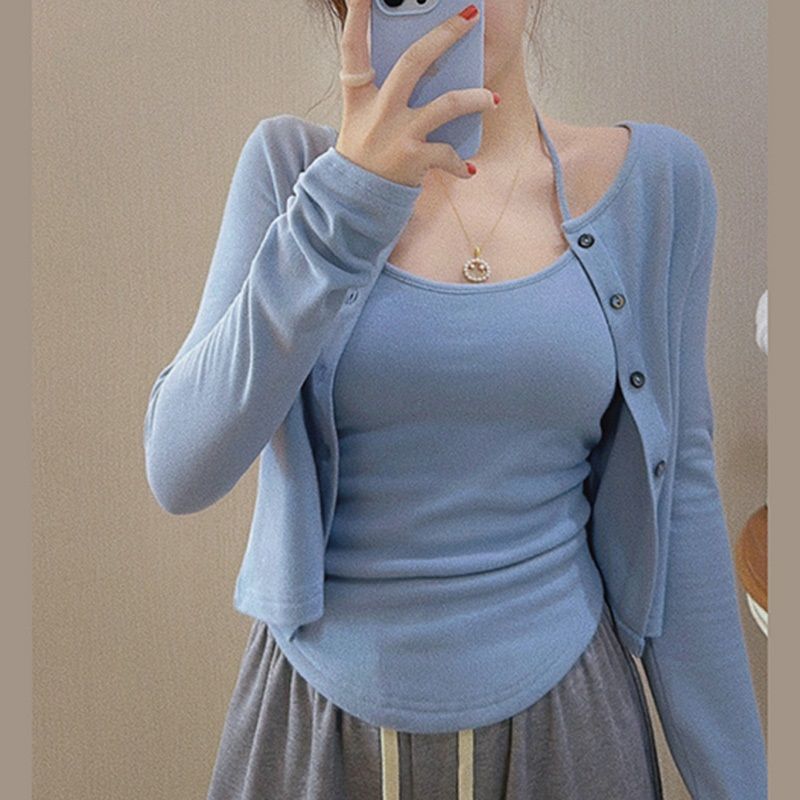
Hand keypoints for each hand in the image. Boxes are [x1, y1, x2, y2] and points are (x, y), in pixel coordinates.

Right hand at [335, 0, 497, 186]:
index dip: (356, 15)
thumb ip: (381, 85)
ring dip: (476, 99)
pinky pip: (448, 152)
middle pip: (414, 61)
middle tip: (470, 16)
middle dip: (445, 35)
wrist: (355, 199)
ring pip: (446, 105)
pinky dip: (461, 162)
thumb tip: (425, 59)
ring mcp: (398, 134)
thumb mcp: (361, 114)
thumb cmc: (365, 150)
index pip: (353, 46)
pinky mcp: (414, 160)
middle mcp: (378, 110)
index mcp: (360, 93)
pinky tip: (467, 168)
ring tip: (493, 99)